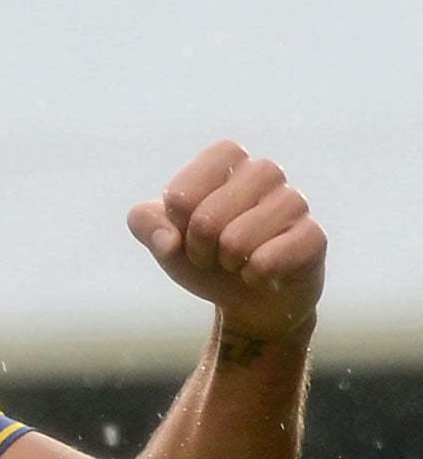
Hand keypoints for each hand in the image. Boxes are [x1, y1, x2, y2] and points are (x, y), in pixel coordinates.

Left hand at [127, 141, 324, 340]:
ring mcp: (293, 201)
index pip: (182, 193)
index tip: (187, 230)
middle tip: (213, 252)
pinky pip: (268, 261)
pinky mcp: (314, 236)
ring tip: (238, 260)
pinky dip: (253, 276)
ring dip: (227, 262)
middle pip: (206, 217)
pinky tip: (263, 273)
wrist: (248, 299)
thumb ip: (144, 222)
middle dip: (199, 247)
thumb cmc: (205, 257)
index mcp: (226, 159)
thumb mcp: (163, 238)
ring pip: (236, 240)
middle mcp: (264, 171)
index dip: (177, 223)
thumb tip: (167, 238)